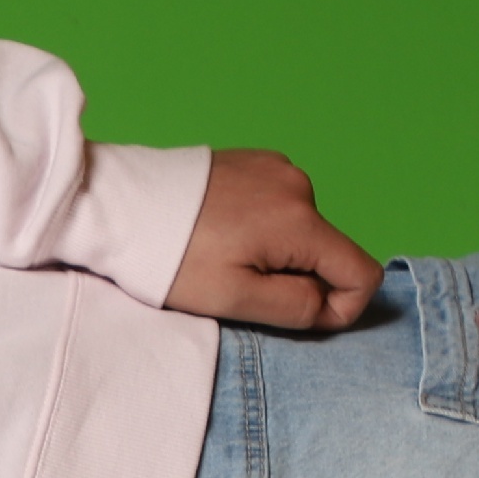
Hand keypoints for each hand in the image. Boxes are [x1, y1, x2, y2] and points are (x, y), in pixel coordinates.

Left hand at [167, 149, 378, 331]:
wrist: (116, 206)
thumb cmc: (171, 259)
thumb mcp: (234, 300)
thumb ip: (295, 308)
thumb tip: (327, 304)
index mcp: (300, 221)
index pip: (362, 273)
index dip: (342, 308)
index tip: (299, 316)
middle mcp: (298, 186)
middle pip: (328, 252)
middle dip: (298, 278)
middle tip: (239, 285)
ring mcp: (277, 167)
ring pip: (302, 231)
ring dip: (276, 253)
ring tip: (221, 255)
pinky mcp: (255, 160)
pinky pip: (279, 206)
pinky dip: (261, 227)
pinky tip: (219, 230)